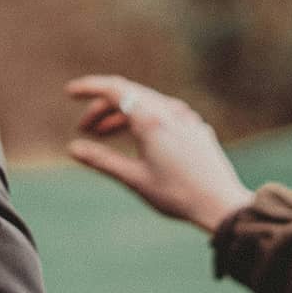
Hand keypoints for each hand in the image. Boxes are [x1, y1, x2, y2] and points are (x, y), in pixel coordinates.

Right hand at [66, 75, 252, 233]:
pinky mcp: (195, 127)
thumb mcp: (134, 178)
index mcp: (151, 119)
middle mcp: (169, 111)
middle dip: (102, 108)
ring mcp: (185, 117)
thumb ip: (102, 160)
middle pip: (128, 95)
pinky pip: (162, 113)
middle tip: (84, 129)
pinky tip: (136, 140)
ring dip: (121, 115)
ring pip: (145, 103)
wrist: (221, 204)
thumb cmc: (177, 194)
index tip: (70, 92)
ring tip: (103, 136)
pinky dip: (141, 120)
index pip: (114, 89)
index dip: (89, 88)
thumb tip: (73, 149)